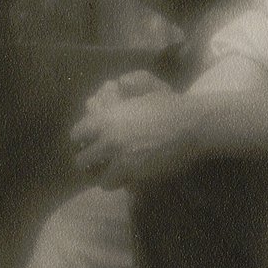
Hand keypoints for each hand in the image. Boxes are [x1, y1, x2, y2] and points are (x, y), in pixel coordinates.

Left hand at [72, 78, 202, 185]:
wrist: (190, 125)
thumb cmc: (170, 104)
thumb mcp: (147, 86)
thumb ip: (129, 84)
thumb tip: (118, 83)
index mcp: (105, 118)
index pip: (77, 134)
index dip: (82, 139)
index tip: (89, 142)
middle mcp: (108, 140)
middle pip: (83, 160)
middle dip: (89, 161)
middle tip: (98, 162)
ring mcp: (120, 159)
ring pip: (98, 177)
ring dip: (103, 175)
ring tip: (112, 173)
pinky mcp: (134, 174)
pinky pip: (116, 184)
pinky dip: (119, 183)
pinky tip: (127, 178)